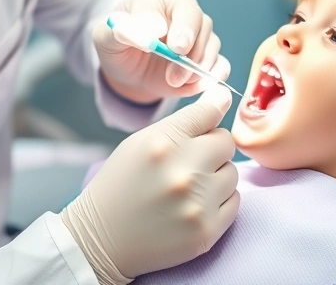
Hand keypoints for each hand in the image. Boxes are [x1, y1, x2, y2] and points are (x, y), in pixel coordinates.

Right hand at [60, 85, 239, 283]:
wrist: (101, 239)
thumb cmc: (121, 185)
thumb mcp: (140, 143)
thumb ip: (182, 122)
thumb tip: (222, 97)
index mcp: (163, 143)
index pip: (209, 112)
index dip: (214, 110)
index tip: (216, 109)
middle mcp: (183, 170)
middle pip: (226, 143)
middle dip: (212, 149)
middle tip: (193, 161)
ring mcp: (198, 203)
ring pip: (232, 173)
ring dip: (216, 177)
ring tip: (190, 187)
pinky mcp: (207, 230)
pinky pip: (234, 201)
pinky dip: (220, 201)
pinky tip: (195, 205)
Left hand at [94, 0, 228, 103]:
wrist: (129, 69)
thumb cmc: (118, 45)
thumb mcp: (106, 37)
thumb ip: (118, 31)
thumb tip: (139, 30)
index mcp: (158, 2)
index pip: (171, 6)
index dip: (171, 24)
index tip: (165, 42)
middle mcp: (184, 14)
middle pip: (199, 22)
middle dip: (189, 45)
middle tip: (175, 64)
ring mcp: (199, 36)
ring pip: (211, 44)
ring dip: (196, 66)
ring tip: (174, 80)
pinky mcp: (206, 59)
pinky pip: (221, 64)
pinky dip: (213, 76)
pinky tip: (197, 85)